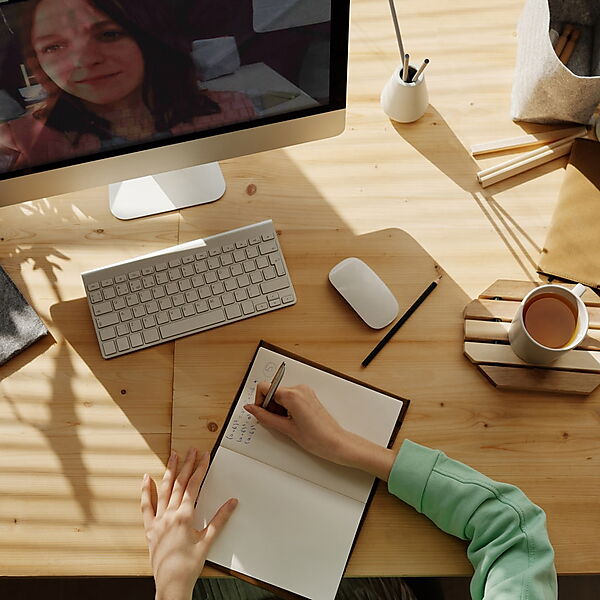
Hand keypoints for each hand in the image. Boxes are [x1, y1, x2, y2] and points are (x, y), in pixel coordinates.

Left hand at [141, 448, 237, 599]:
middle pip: (180, 483)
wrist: (172, 584)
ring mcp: (158, 520)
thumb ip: (220, 519)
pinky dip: (146, 491)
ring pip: (164, 490)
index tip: (204, 456)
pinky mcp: (149, 528)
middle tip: (192, 450)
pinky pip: (146, 506)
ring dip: (170, 471)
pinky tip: (146, 478)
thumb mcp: (208, 541)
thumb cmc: (189, 565)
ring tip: (173, 456)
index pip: (194, 485)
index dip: (200, 468)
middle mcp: (169, 514)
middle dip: (187, 464)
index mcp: (185, 516)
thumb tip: (232, 502)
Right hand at [245, 382, 350, 463]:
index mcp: (292, 394)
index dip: (259, 401)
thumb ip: (265, 417)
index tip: (261, 413)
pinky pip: (290, 397)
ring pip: (280, 395)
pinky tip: (292, 421)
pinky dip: (286, 408)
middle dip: (270, 406)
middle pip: (272, 391)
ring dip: (278, 408)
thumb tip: (252, 408)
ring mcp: (305, 391)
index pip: (264, 387)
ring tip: (287, 424)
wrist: (335, 442)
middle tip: (277, 422)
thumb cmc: (317, 438)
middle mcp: (299, 389)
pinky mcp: (308, 396)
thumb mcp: (285, 429)